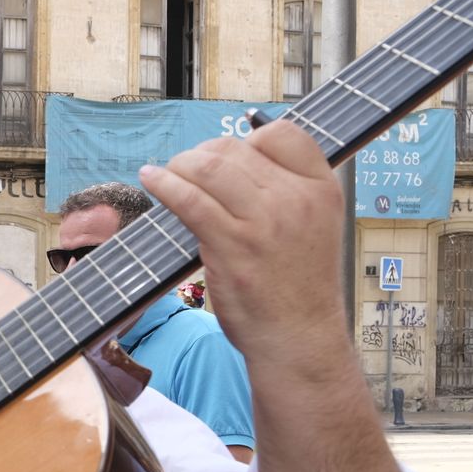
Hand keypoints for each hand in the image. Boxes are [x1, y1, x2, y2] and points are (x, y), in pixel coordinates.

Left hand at [139, 120, 345, 364]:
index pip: (282, 134)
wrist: (298, 337)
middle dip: (203, 154)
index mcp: (321, 188)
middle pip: (236, 148)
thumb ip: (283, 192)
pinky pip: (189, 200)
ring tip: (167, 174)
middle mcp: (296, 199)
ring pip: (209, 168)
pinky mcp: (232, 245)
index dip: (248, 139)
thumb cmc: (296, 285)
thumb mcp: (311, 226)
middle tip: (187, 169)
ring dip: (180, 165)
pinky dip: (163, 184)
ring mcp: (264, 221)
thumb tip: (229, 160)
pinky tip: (151, 179)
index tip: (228, 158)